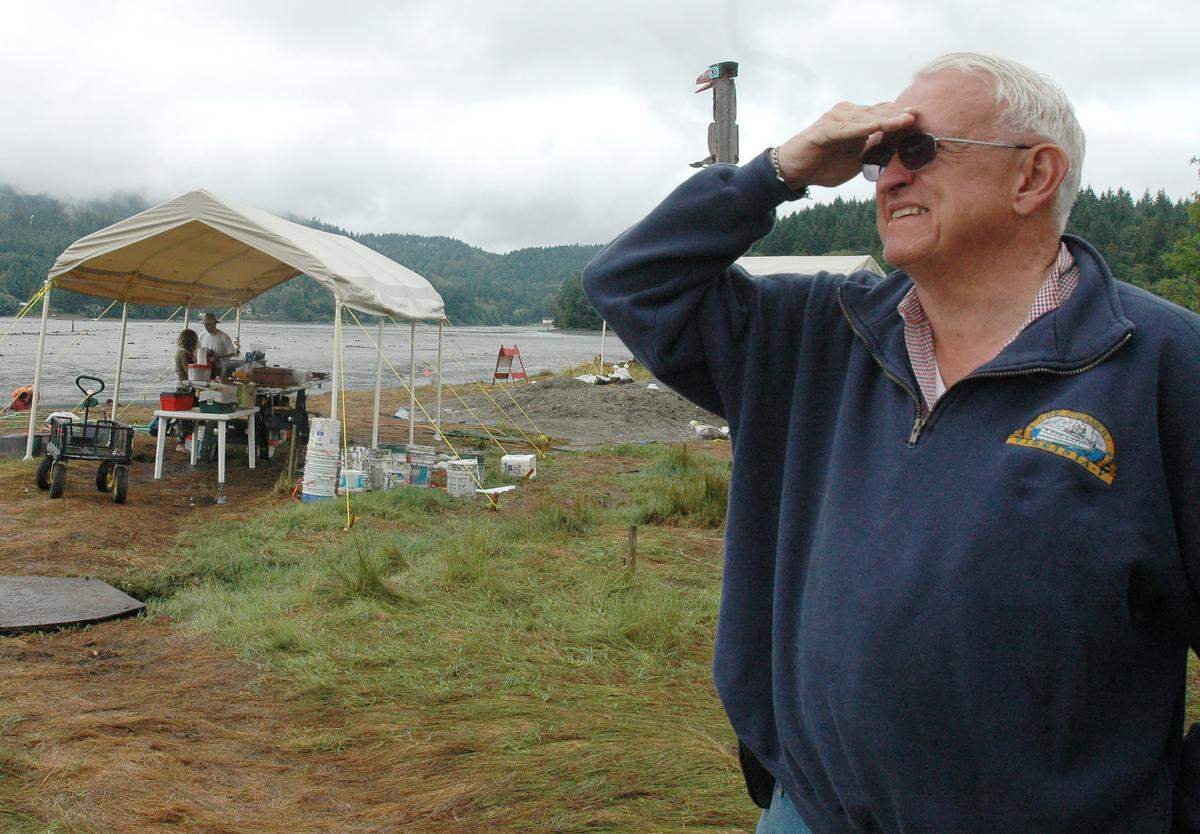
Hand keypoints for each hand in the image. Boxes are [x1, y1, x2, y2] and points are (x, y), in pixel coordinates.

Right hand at [776, 102, 916, 188]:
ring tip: (905, 120)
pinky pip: (846, 128)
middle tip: (919, 116)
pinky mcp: (823, 129)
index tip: (922, 118)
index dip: (902, 116)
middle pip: (879, 112)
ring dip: (886, 119)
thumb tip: (899, 151)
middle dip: (899, 114)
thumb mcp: (857, 161)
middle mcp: (848, 114)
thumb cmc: (825, 165)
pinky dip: (861, 128)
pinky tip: (876, 127)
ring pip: (866, 118)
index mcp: (858, 120)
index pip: (884, 114)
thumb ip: (875, 152)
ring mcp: (836, 120)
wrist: (794, 171)